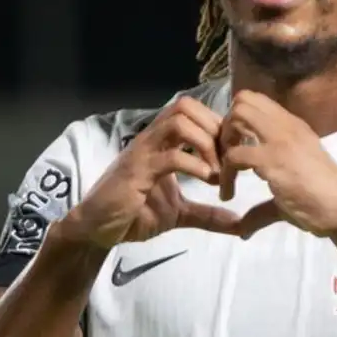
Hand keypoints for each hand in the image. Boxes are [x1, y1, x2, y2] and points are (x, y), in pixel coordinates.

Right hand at [62, 97, 239, 248]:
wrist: (96, 231)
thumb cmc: (135, 215)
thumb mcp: (179, 214)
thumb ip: (208, 214)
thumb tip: (239, 223)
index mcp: (162, 142)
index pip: (193, 111)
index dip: (217, 125)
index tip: (232, 153)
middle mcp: (152, 139)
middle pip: (186, 106)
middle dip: (214, 128)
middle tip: (228, 159)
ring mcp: (143, 152)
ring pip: (179, 122)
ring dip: (206, 143)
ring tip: (217, 171)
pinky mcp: (137, 172)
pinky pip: (170, 156)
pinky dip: (195, 165)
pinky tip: (207, 181)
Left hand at [218, 90, 336, 241]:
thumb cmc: (325, 202)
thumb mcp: (289, 192)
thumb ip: (263, 204)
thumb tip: (241, 229)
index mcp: (293, 127)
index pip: (257, 101)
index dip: (237, 123)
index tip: (234, 151)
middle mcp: (287, 126)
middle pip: (243, 100)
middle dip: (226, 128)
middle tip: (226, 158)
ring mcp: (281, 140)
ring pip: (237, 116)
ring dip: (223, 143)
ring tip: (225, 172)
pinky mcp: (274, 160)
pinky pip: (234, 155)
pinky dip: (224, 175)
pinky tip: (228, 195)